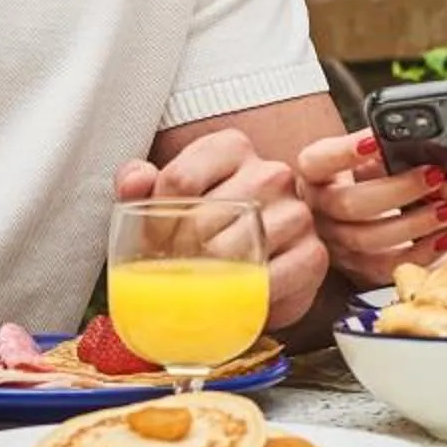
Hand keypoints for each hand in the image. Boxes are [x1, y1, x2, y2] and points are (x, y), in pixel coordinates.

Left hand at [116, 128, 326, 328]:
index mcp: (232, 148)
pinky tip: (227, 298)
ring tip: (193, 285)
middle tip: (167, 273)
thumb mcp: (167, 196)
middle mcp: (271, 173)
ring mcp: (297, 214)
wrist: (256, 261)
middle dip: (175, 254)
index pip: (180, 181)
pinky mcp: (312, 255)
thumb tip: (135, 181)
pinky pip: (265, 282)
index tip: (152, 243)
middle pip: (203, 220)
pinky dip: (239, 297)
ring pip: (232, 251)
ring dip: (204, 278)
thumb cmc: (208, 224)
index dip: (155, 221)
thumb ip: (139, 182)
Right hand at [294, 131, 446, 287]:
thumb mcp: (363, 154)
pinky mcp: (356, 266)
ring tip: (446, 209)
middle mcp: (319, 208)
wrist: (347, 209)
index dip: (346, 152)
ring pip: (367, 240)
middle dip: (397, 191)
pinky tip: (443, 240)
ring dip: (413, 225)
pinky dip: (418, 255)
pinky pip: (385, 267)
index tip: (375, 141)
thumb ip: (381, 146)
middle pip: (349, 204)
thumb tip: (419, 137)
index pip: (322, 160)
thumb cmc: (359, 175)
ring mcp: (335, 241)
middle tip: (433, 176)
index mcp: (315, 173)